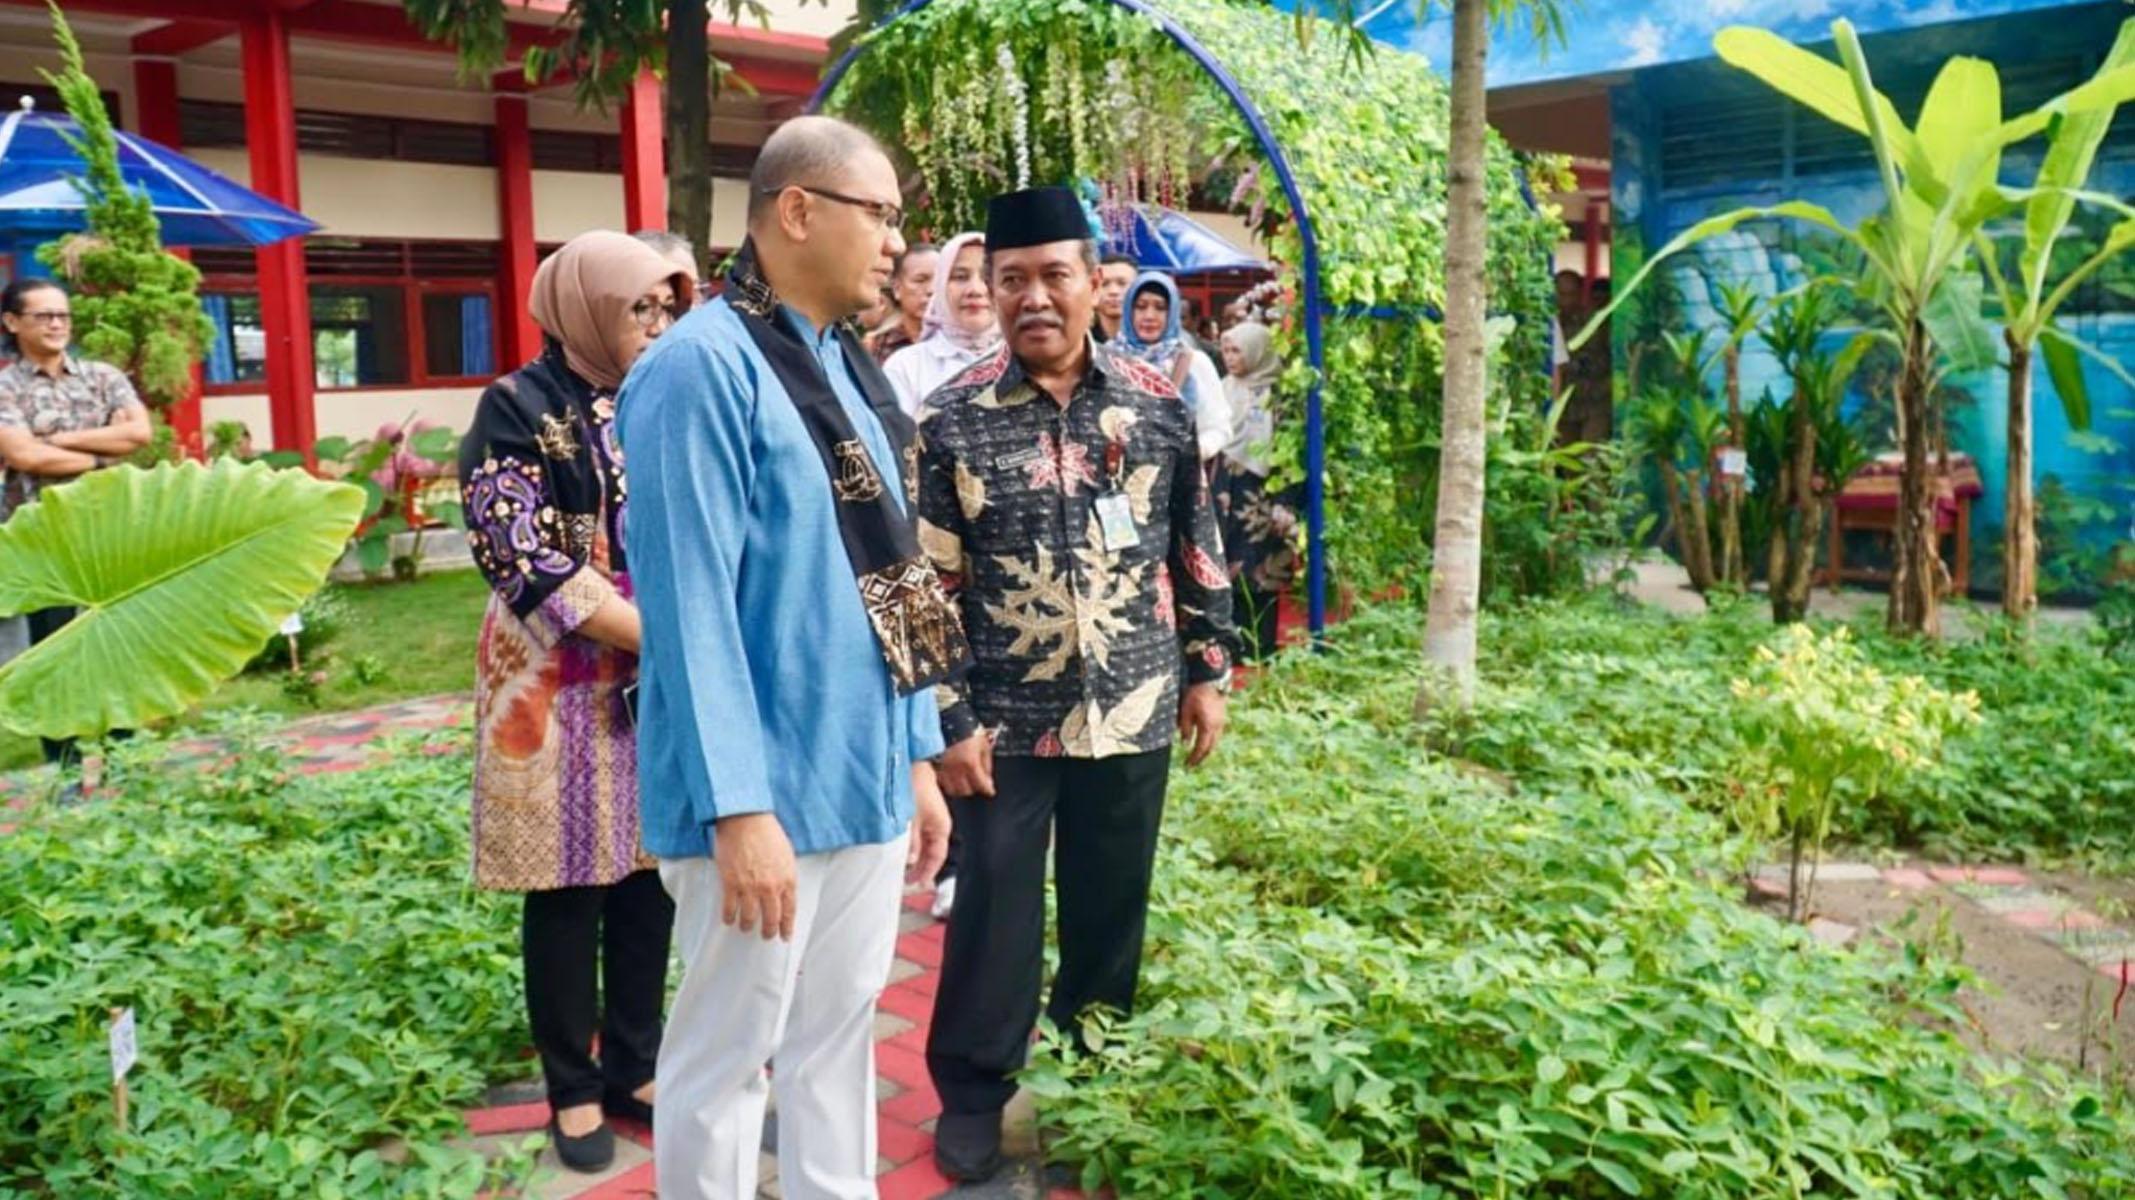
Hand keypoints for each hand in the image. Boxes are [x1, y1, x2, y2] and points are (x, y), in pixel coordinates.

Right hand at [713, 812, 796, 940]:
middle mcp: (770, 888)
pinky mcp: (731, 884)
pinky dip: (729, 917)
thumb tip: (783, 890)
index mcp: (787, 880)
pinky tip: (729, 919)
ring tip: (746, 928)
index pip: (789, 911)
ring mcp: (750, 888)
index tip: (785, 936)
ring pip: (750, 918)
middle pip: (771, 919)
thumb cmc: (767, 832)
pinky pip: (730, 909)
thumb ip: (786, 875)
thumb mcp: (786, 855)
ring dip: (748, 926)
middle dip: (768, 931)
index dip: (787, 927)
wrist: (746, 820)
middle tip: (766, 936)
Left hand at [907, 763, 951, 884]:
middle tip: (907, 881)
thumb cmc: (914, 787)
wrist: (910, 765)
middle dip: (920, 868)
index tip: (917, 884)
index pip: (937, 857)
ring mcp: (930, 820)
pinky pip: (918, 836)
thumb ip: (912, 843)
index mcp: (942, 828)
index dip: (928, 873)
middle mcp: (939, 826)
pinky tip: (901, 849)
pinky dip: (911, 845)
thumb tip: (911, 861)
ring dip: (914, 857)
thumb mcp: (911, 820)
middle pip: (931, 854)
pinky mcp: (921, 814)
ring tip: (902, 868)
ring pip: (924, 846)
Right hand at [936, 731, 994, 797]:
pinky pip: (941, 782)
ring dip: (959, 787)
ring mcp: (942, 768)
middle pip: (966, 791)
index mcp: (970, 762)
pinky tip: (951, 776)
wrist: (947, 716)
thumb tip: (988, 778)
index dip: (988, 790)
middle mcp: (955, 768)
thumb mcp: (983, 743)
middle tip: (975, 781)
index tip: (990, 791)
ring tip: (962, 780)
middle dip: (972, 787)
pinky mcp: (932, 766)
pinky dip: (947, 782)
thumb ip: (987, 763)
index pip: (981, 785)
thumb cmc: (966, 727)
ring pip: (951, 790)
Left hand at [1178, 683, 1226, 767]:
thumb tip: (1185, 744)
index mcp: (1207, 727)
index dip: (1194, 758)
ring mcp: (1221, 722)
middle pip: (1210, 748)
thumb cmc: (1196, 693)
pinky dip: (1210, 742)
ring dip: (1206, 750)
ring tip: (1198, 756)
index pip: (1201, 748)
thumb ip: (1186, 728)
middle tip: (1192, 764)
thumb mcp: (1186, 710)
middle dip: (1201, 758)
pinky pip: (1217, 734)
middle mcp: (1217, 727)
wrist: (1210, 679)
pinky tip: (1204, 741)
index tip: (1187, 765)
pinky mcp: (1222, 717)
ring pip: (1215, 742)